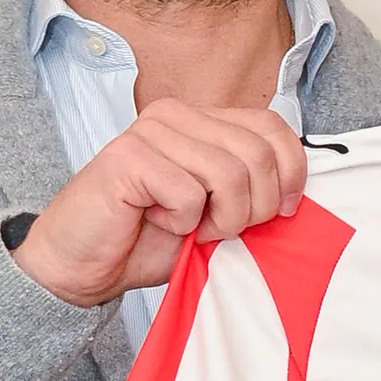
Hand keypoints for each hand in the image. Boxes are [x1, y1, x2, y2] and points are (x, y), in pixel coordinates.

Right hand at [12, 102, 307, 307]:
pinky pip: (190, 194)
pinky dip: (183, 224)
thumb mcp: (217, 210)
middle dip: (255, 208)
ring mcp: (150, 131)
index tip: (281, 211)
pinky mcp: (128, 156)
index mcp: (202, 119)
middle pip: (258, 155)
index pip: (273, 127)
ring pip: (230, 174)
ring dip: (220, 219)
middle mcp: (176, 114)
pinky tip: (155, 221)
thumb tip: (297, 189)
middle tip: (221, 230)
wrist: (83, 266)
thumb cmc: (148, 240)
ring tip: (189, 229)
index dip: (291, 173)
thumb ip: (252, 186)